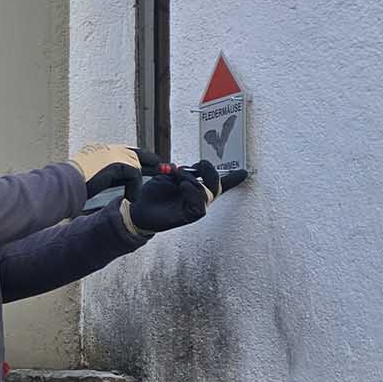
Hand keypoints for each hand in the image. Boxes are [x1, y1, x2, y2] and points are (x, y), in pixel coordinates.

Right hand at [68, 142, 146, 198]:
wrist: (64, 184)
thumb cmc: (71, 186)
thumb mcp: (91, 178)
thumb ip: (106, 176)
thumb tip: (116, 181)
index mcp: (98, 150)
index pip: (124, 152)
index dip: (138, 159)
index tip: (151, 164)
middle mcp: (106, 148)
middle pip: (135, 154)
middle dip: (150, 161)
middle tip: (164, 167)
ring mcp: (110, 153)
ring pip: (135, 164)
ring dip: (139, 180)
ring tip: (140, 192)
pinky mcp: (116, 163)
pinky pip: (134, 174)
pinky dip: (135, 187)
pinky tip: (131, 198)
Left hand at [120, 160, 244, 233]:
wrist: (137, 206)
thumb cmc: (153, 193)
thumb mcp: (168, 176)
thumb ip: (182, 172)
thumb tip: (193, 168)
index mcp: (196, 187)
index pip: (217, 183)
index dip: (232, 178)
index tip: (245, 172)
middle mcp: (198, 198)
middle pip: (216, 184)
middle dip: (209, 170)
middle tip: (196, 165)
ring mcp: (194, 208)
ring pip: (208, 193)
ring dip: (193, 180)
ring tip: (178, 177)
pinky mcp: (188, 216)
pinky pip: (200, 206)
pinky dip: (193, 192)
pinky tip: (182, 187)